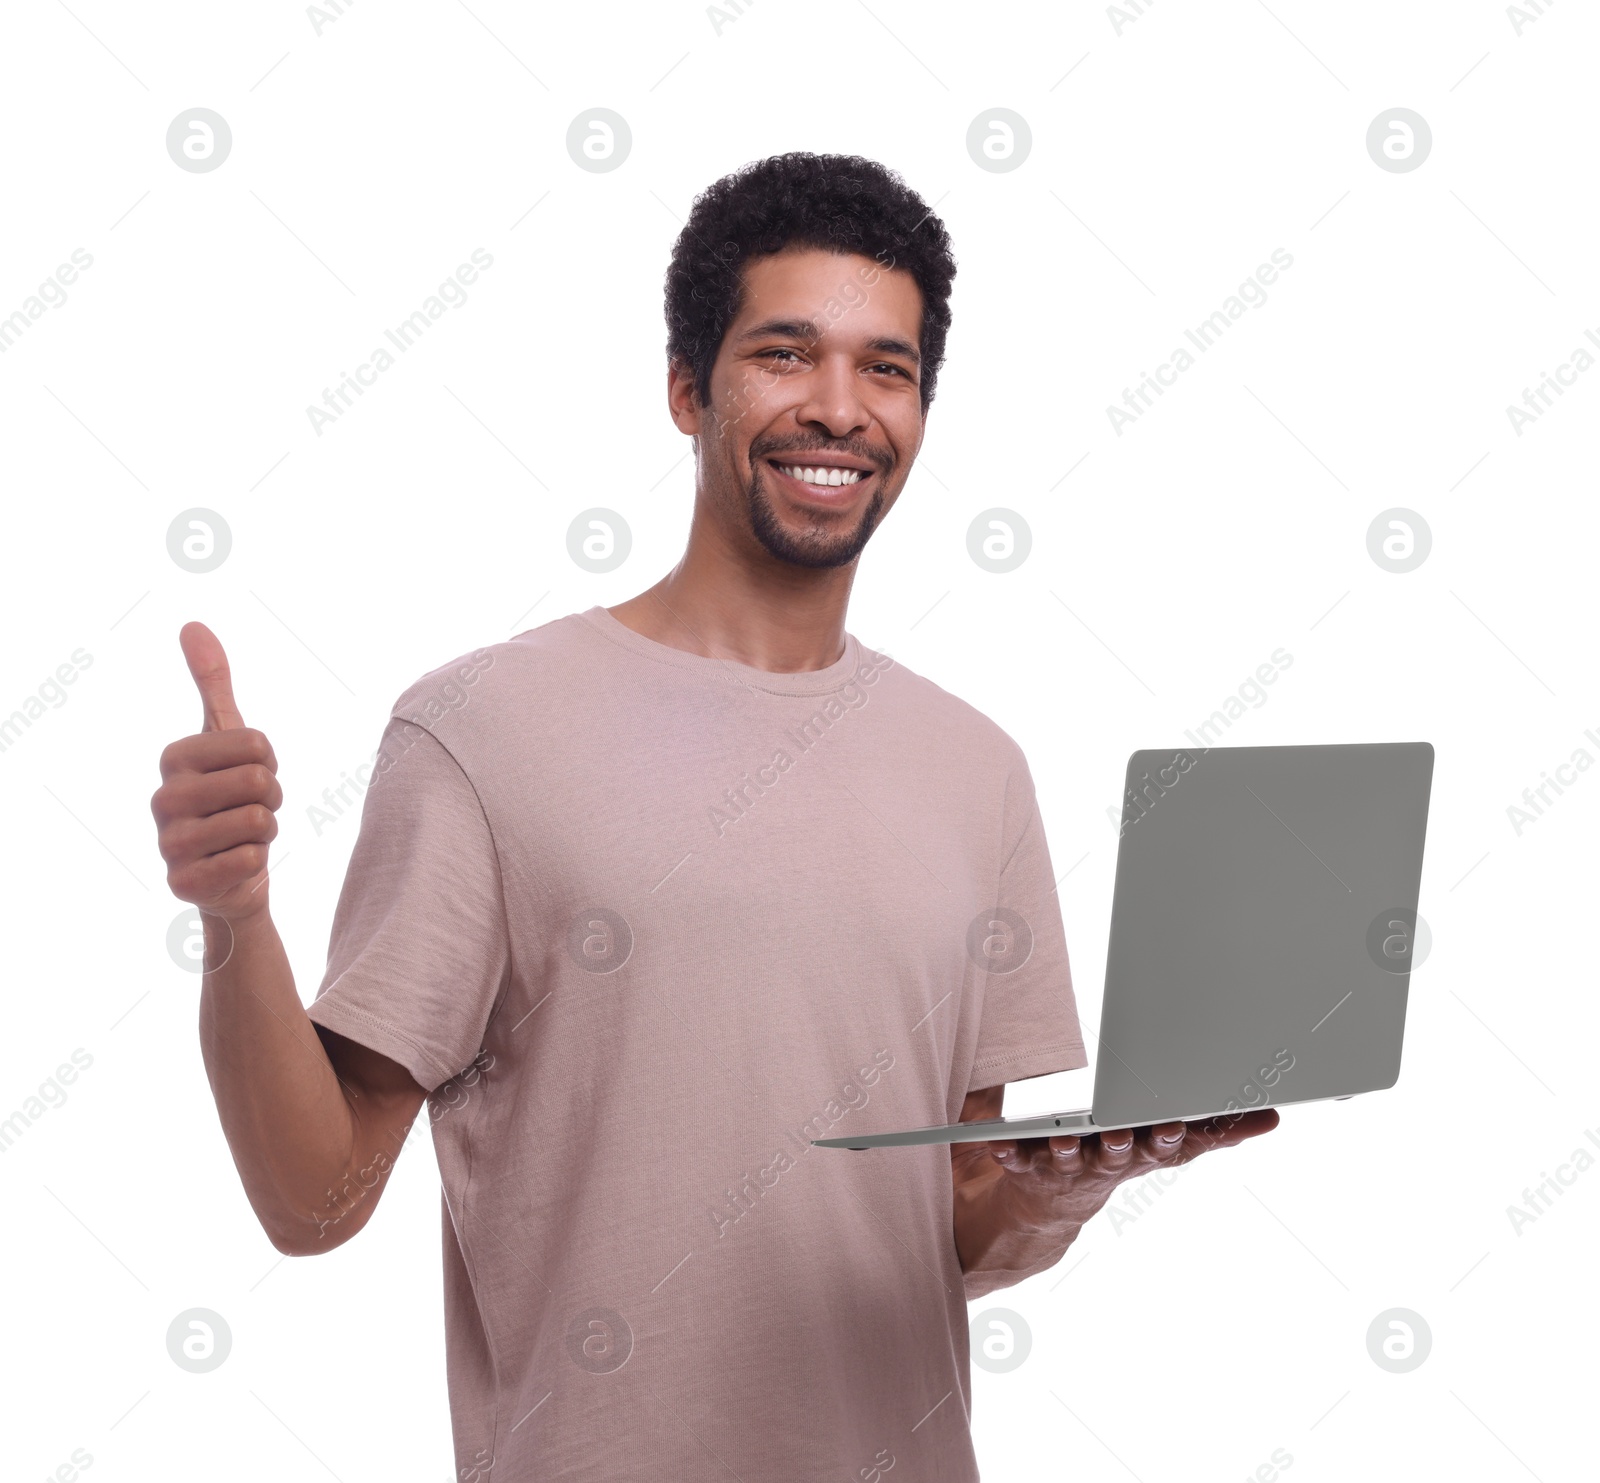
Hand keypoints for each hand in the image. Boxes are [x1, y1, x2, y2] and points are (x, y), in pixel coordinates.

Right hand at [151, 622, 281, 921]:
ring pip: (259, 821)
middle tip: (250, 810)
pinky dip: (255, 863)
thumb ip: (212, 683)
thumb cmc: (230, 798)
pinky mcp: (183, 884)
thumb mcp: (224, 737)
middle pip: (259, 782)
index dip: (269, 765)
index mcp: (173, 758)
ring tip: (241, 838)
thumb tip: (192, 624)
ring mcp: (168, 843)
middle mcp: (162, 798)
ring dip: (265, 833)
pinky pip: (249, 861)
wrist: (229, 874)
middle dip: (271, 799)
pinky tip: (234, 865)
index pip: (258, 745)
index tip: (249, 778)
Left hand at [953, 1108, 1278, 1291]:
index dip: (1179, 1135)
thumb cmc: (1114, 1157)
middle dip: (1131, 1143)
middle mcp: (1110, 1162)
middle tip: (1134, 1132)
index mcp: (1143, 1150)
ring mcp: (1071, 1168)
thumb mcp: (1165, 1143)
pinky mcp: (1031, 1168)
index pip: (1170, 1145)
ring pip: (1075, 1158)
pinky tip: (997, 1141)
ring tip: (1066, 1139)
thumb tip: (1272, 1117)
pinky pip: (1019, 1159)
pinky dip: (1009, 1152)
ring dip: (1072, 1149)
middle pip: (1125, 1153)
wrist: (1047, 1211)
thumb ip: (1218, 1131)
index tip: (1182, 1122)